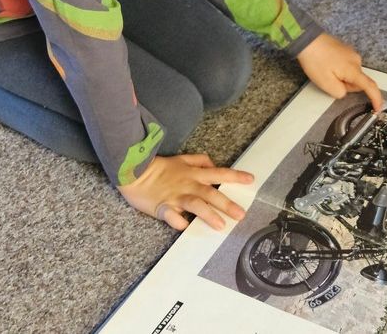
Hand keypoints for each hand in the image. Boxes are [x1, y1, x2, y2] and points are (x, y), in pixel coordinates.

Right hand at [117, 153, 253, 230]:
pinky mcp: (162, 206)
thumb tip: (213, 164)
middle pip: (211, 193)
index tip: (251, 180)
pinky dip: (178, 221)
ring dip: (208, 214)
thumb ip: (199, 161)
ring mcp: (175, 196)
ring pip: (195, 204)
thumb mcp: (182, 158)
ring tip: (220, 225)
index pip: (219, 174)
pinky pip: (171, 215)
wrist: (135, 170)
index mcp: (193, 173)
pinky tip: (185, 227)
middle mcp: (188, 184)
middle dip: (227, 203)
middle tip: (241, 214)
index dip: (235, 176)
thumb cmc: (160, 167)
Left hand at [297, 33, 382, 110]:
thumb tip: (344, 90)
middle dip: (345, 85)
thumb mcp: (326, 84)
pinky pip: (346, 65)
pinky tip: (326, 64)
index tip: (378, 108)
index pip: (370, 86)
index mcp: (353, 70)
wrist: (307, 39)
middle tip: (329, 80)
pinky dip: (339, 69)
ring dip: (341, 76)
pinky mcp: (345, 49)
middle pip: (357, 81)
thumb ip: (340, 92)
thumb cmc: (315, 60)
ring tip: (325, 70)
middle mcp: (356, 60)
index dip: (376, 98)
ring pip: (351, 73)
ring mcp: (351, 53)